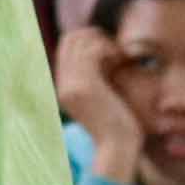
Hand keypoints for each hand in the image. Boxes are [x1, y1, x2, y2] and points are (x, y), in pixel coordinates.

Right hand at [53, 21, 145, 184]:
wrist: (119, 148)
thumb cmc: (119, 126)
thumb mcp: (104, 98)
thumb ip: (98, 79)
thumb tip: (105, 56)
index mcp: (65, 87)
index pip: (67, 46)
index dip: (87, 39)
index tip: (110, 50)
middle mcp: (63, 84)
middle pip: (71, 39)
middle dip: (94, 36)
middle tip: (116, 50)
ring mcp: (71, 85)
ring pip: (81, 42)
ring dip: (103, 43)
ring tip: (120, 56)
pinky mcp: (84, 87)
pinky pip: (92, 52)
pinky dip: (108, 49)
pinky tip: (121, 60)